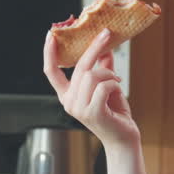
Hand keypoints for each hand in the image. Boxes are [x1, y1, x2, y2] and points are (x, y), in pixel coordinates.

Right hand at [43, 29, 139, 148]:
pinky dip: (114, 82)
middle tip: (107, 34)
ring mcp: (79, 109)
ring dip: (108, 73)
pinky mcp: (93, 113)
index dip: (49, 53)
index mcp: (67, 95)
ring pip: (91, 75)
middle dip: (93, 47)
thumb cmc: (115, 114)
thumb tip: (105, 47)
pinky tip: (119, 87)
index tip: (51, 34)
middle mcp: (69, 102)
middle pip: (78, 67)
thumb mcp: (107, 86)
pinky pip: (103, 86)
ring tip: (117, 79)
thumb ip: (103, 67)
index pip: (51, 72)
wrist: (123, 139)